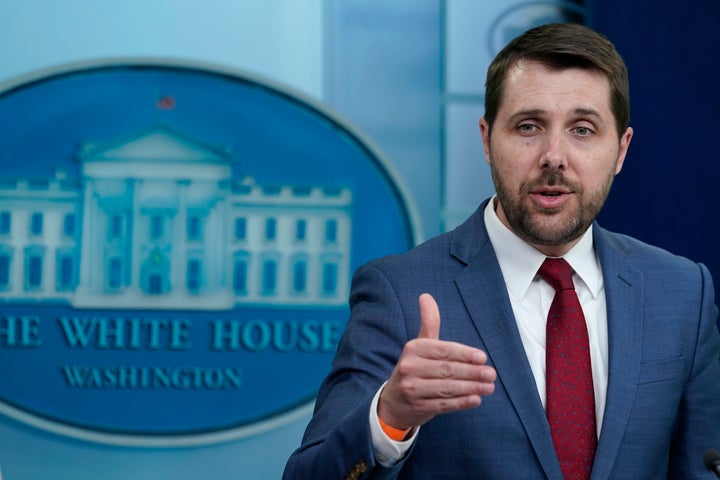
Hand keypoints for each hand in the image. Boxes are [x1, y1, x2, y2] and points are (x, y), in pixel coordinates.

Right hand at [377, 293, 496, 429]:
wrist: (393, 401)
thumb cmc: (414, 368)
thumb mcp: (419, 345)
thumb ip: (428, 322)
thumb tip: (426, 296)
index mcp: (413, 349)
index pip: (443, 350)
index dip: (464, 354)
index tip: (482, 358)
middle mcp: (410, 368)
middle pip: (447, 370)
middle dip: (472, 372)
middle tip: (491, 374)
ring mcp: (413, 389)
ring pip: (447, 388)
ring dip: (471, 388)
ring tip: (489, 386)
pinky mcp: (418, 408)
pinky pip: (444, 405)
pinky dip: (461, 403)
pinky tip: (476, 400)